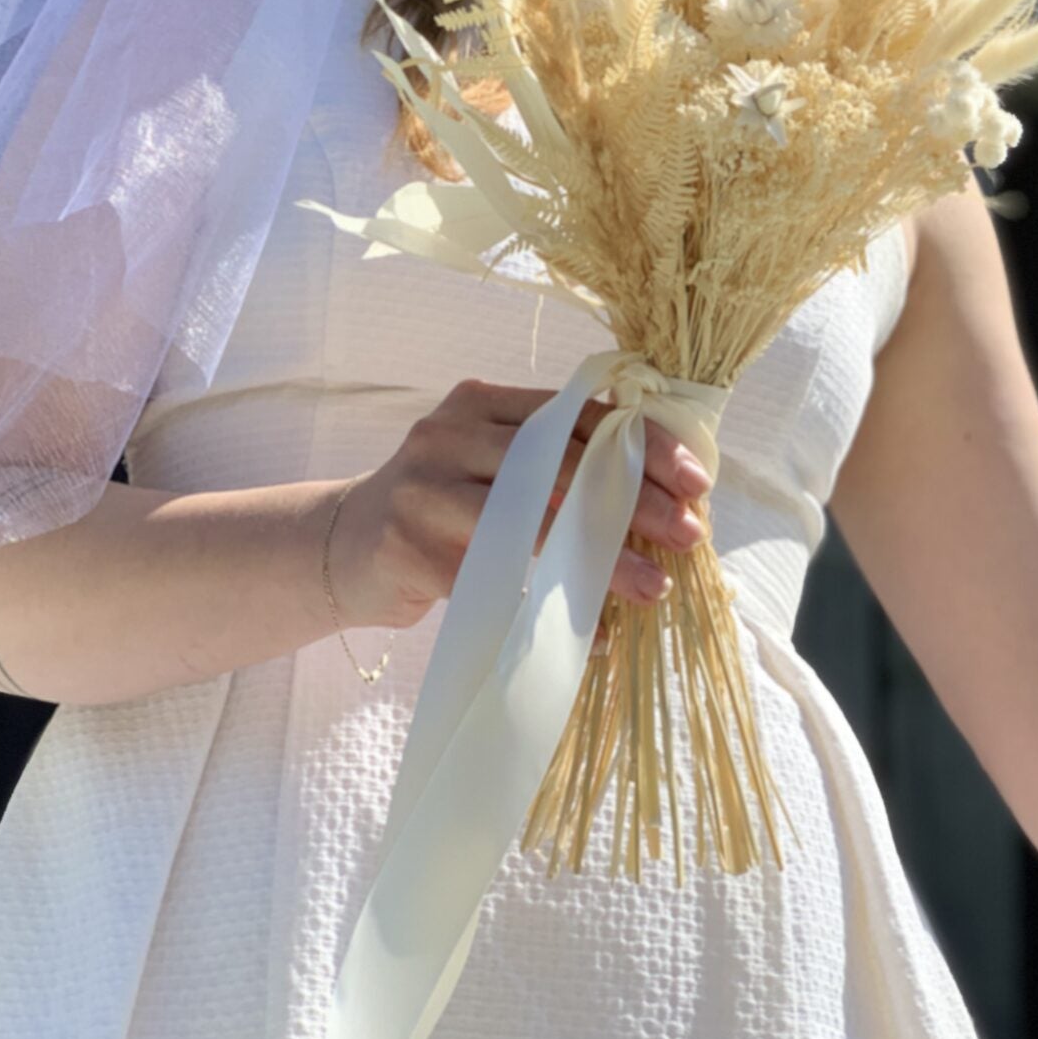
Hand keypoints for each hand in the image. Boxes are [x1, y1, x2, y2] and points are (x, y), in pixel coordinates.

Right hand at [326, 377, 712, 642]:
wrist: (340, 546)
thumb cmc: (440, 504)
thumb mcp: (491, 461)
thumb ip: (556, 459)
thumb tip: (665, 491)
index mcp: (483, 401)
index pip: (579, 413)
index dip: (643, 443)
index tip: (697, 482)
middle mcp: (450, 434)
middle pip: (561, 462)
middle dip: (633, 499)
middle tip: (688, 535)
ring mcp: (425, 489)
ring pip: (532, 521)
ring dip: (600, 559)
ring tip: (652, 588)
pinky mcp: (409, 550)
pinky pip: (498, 586)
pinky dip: (551, 612)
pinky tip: (595, 637)